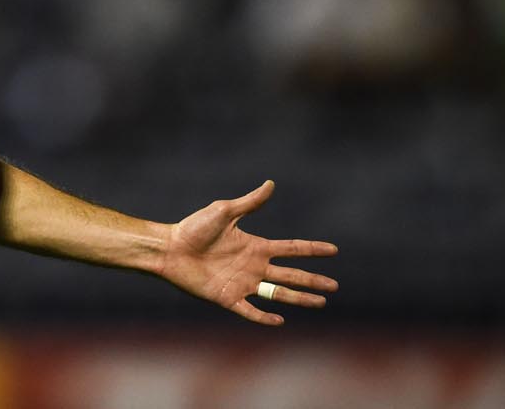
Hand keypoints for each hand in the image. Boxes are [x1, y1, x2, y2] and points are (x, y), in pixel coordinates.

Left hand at [160, 180, 337, 325]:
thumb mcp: (224, 212)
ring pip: (278, 294)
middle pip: (290, 275)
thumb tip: (271, 184)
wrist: (170, 248)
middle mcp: (253, 266)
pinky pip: (250, 311)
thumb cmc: (194, 228)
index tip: (334, 250)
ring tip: (321, 302)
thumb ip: (250, 203)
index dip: (312, 249)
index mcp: (255, 246)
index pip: (291, 249)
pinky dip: (264, 317)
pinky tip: (280, 321)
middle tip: (334, 285)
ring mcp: (242, 283)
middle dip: (313, 280)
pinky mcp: (228, 298)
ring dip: (299, 298)